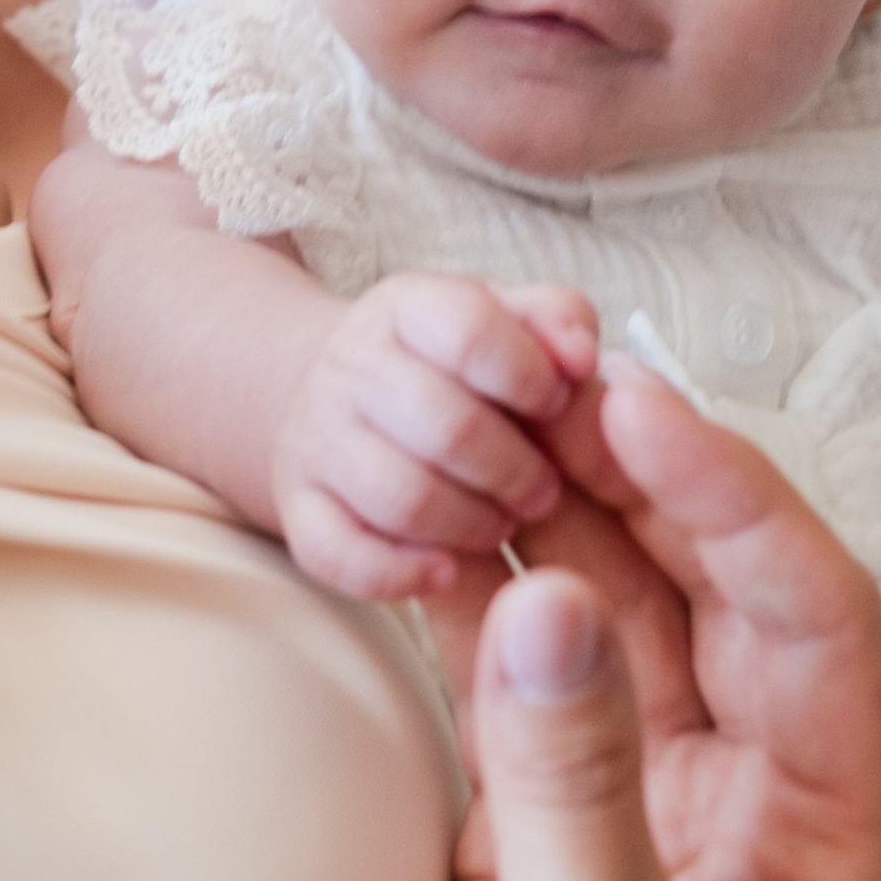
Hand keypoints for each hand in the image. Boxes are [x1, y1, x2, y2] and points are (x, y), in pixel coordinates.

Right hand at [272, 274, 599, 601]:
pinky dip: (398, 574)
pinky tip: (446, 573)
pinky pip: (337, 554)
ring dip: (470, 522)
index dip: (529, 376)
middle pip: (446, 425)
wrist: (337, 392)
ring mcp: (314, 439)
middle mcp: (349, 366)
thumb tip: (583, 359)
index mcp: (407, 307)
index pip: (469, 330)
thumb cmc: (448, 362)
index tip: (556, 405)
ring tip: (502, 524)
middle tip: (545, 491)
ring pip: (401, 496)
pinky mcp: (296, 509)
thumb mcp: (502, 316)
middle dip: (515, 470)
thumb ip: (556, 319)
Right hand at [323, 369, 880, 880]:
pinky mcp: (550, 824)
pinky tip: (425, 512)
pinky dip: (483, 584)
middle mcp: (767, 810)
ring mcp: (655, 809)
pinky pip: (532, 665)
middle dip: (643, 474)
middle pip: (724, 589)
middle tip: (547, 367)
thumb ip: (575, 787)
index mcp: (843, 849)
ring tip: (482, 403)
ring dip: (561, 509)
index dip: (733, 495)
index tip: (636, 400)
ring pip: (626, 608)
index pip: (818, 617)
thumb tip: (550, 588)